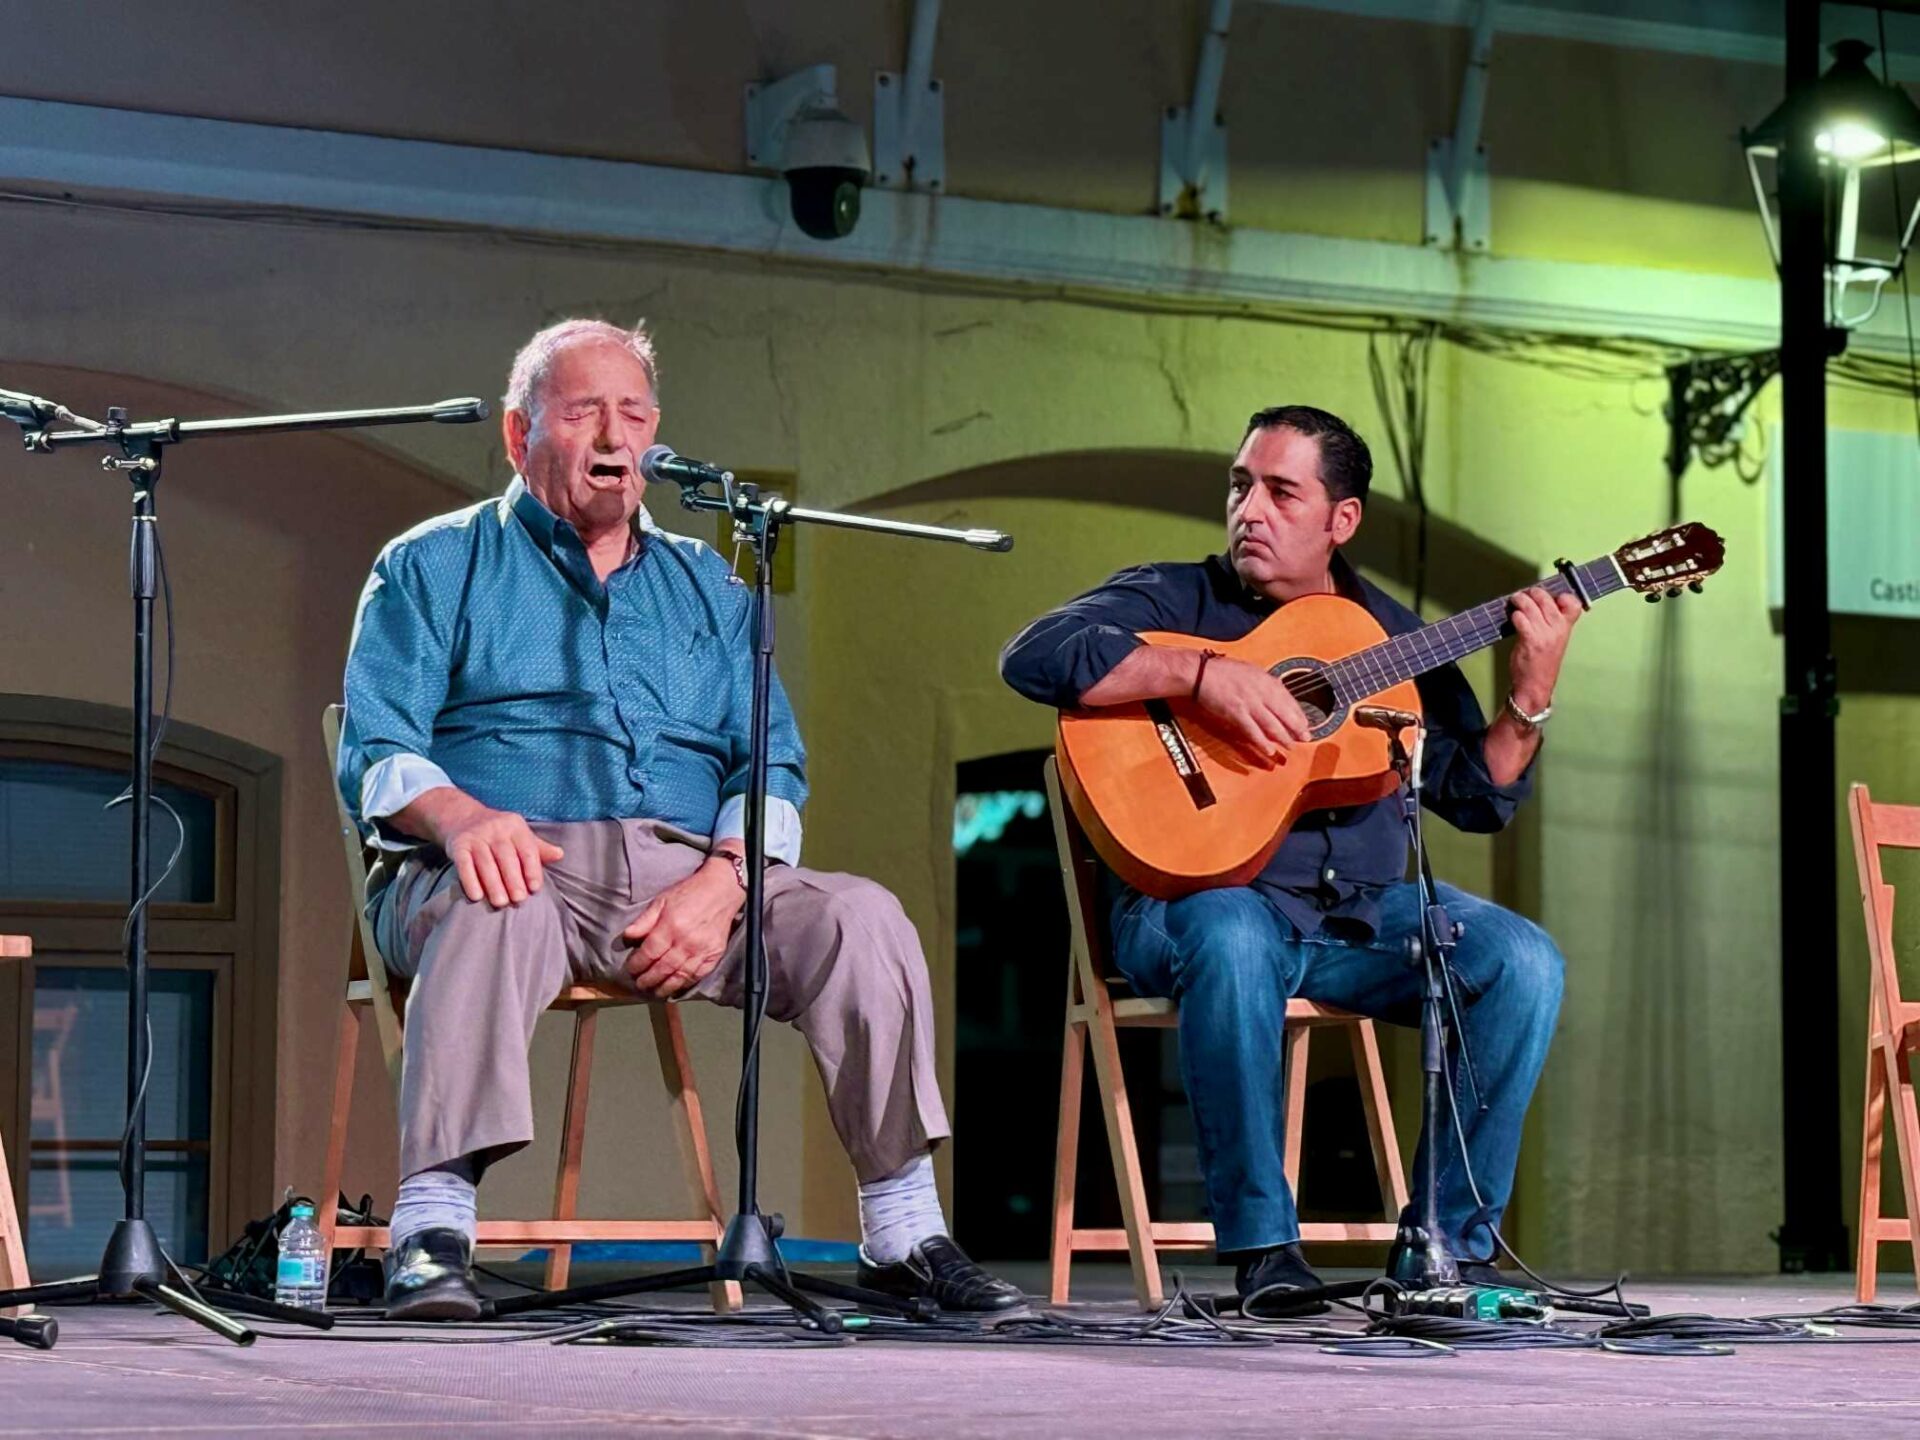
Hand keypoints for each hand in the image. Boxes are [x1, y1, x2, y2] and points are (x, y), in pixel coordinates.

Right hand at [428, 794, 563, 908]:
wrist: (463, 818)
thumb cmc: (499, 834)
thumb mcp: (520, 835)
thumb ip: (538, 848)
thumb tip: (560, 855)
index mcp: (515, 826)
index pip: (527, 849)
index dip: (532, 869)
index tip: (535, 888)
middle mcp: (495, 828)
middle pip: (506, 856)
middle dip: (513, 879)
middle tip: (519, 899)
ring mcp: (475, 836)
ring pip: (485, 862)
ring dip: (493, 884)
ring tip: (500, 903)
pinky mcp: (457, 845)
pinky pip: (463, 864)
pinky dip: (470, 880)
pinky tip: (476, 896)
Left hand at [623, 857, 745, 996]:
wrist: (721, 890)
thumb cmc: (689, 894)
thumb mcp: (662, 900)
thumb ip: (644, 920)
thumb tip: (627, 936)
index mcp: (670, 926)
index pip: (649, 953)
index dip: (637, 964)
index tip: (631, 969)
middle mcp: (686, 942)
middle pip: (662, 969)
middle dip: (648, 979)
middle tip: (640, 984)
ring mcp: (701, 951)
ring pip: (679, 976)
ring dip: (665, 987)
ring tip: (655, 991)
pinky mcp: (714, 955)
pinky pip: (697, 975)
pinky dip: (685, 984)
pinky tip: (676, 987)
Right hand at [1193, 654, 1313, 766]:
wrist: (1200, 672)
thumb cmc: (1220, 671)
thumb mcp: (1249, 671)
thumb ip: (1264, 683)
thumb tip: (1276, 693)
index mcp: (1264, 679)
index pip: (1288, 698)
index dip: (1298, 713)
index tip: (1305, 722)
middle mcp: (1260, 690)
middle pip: (1285, 713)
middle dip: (1297, 727)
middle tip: (1306, 738)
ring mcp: (1249, 702)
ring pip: (1272, 724)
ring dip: (1283, 737)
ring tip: (1290, 746)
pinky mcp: (1236, 713)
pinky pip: (1253, 731)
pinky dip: (1262, 743)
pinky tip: (1269, 750)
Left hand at [1507, 586, 1583, 711]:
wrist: (1536, 685)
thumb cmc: (1543, 663)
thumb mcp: (1555, 641)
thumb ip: (1552, 623)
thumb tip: (1538, 603)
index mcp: (1566, 628)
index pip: (1573, 603)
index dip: (1561, 595)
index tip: (1549, 597)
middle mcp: (1557, 628)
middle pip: (1546, 598)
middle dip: (1532, 593)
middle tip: (1524, 595)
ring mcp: (1544, 634)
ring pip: (1530, 605)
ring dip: (1519, 600)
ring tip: (1515, 601)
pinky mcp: (1529, 639)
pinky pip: (1520, 618)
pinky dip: (1514, 615)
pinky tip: (1512, 618)